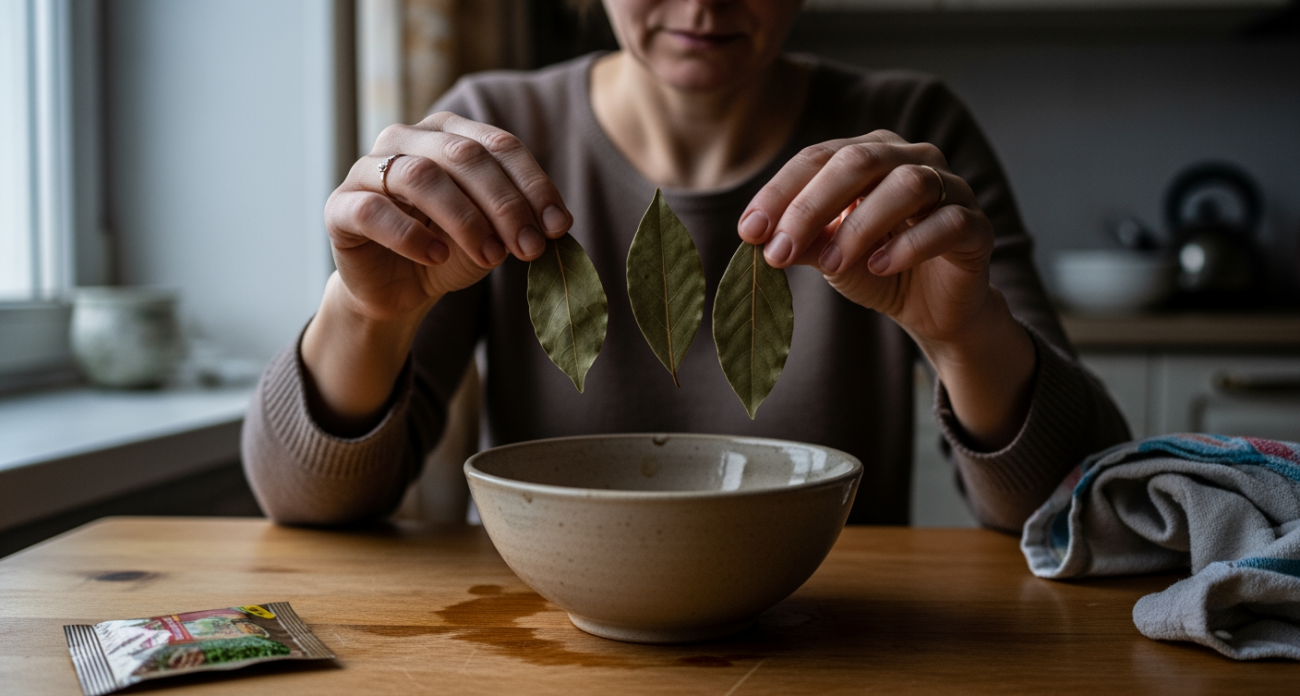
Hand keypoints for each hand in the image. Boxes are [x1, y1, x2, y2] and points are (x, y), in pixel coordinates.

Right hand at [303, 113, 571, 432]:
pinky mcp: (341, 206)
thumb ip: (518, 223)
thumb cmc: (448, 251)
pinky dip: (411, 236)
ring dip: (464, 220)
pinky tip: (436, 256)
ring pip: (420, 177)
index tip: (558, 227)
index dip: (533, 185)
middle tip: (529, 248)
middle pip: (463, 157)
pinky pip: (374, 211)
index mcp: (449, 134)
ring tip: (490, 258)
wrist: (397, 290)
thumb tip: (555, 224)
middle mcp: (406, 139)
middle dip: (504, 204)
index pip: (499, 145)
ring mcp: (368, 169)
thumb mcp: (493, 236)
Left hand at [737, 129, 991, 345]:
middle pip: (860, 160)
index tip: (748, 231)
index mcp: (870, 153)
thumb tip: (759, 237)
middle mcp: (912, 158)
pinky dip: (909, 244)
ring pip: (908, 185)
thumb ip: (801, 241)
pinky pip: (948, 222)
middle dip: (811, 205)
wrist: (932, 308)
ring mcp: (951, 188)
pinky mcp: (977, 226)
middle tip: (779, 250)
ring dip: (860, 225)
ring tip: (830, 264)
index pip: (818, 158)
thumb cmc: (876, 268)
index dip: (780, 192)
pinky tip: (879, 267)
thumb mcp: (829, 255)